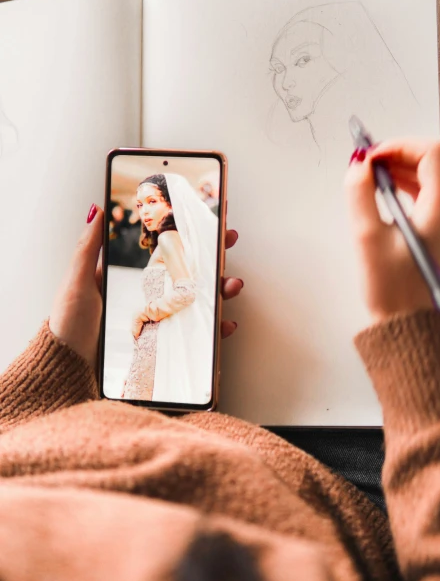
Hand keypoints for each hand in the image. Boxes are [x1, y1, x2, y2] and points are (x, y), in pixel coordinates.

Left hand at [50, 204, 243, 369]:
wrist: (68, 370)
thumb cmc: (68, 325)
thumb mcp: (77, 281)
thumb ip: (89, 247)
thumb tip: (97, 210)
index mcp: (131, 278)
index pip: (167, 252)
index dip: (189, 237)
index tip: (208, 221)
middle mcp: (150, 298)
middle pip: (191, 274)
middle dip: (214, 258)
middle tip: (228, 243)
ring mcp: (161, 322)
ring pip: (200, 303)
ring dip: (221, 292)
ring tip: (231, 286)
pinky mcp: (166, 345)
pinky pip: (197, 336)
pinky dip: (215, 329)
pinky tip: (224, 324)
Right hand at [344, 139, 439, 323]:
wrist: (413, 325)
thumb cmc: (393, 290)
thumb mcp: (366, 238)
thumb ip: (359, 193)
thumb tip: (358, 164)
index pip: (432, 152)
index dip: (399, 146)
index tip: (373, 156)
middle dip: (411, 149)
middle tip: (380, 161)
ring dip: (414, 163)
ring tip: (380, 176)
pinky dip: (420, 179)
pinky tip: (391, 190)